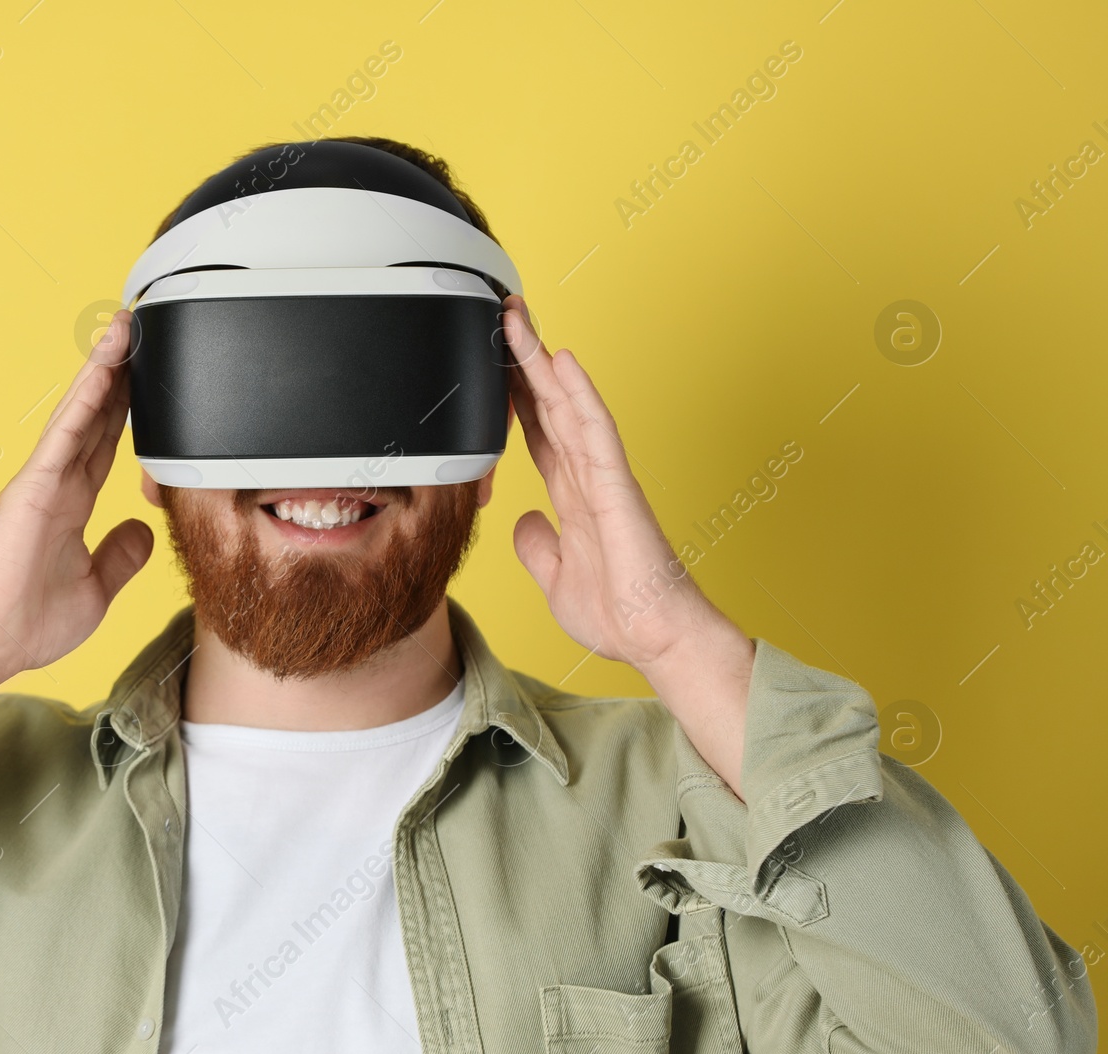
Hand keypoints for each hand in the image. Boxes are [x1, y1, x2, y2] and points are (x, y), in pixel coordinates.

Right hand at [0, 310, 153, 680]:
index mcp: (71, 505)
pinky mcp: (33, 487)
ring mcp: (43, 482)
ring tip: (124, 331)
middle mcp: (57, 485)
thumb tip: (142, 531)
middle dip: (118, 378)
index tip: (146, 380)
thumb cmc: (29, 622)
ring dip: (103, 371)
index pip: (106, 446)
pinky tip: (104, 369)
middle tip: (140, 335)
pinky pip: (66, 434)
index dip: (126, 412)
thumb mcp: (96, 587)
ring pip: (80, 413)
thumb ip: (119, 556)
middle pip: (95, 418)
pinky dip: (86, 400)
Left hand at [501, 295, 737, 673]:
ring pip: (570, 406)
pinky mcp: (618, 488)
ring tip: (519, 321)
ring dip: (543, 363)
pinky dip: (579, 395)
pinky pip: (596, 432)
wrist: (655, 641)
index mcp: (574, 498)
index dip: (516, 398)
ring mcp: (605, 479)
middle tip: (502, 317)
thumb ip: (539, 547)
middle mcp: (588, 479)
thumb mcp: (556, 579)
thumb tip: (524, 521)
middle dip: (524, 364)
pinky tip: (562, 362)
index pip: (538, 434)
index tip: (494, 365)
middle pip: (550, 408)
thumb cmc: (620, 615)